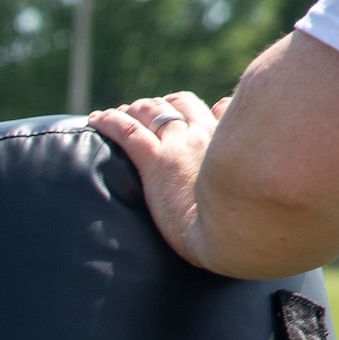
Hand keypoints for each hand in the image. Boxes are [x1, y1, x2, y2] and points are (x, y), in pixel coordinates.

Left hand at [88, 91, 228, 268]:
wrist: (229, 234)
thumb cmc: (237, 217)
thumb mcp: (244, 175)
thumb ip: (238, 142)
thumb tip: (225, 108)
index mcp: (224, 138)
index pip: (198, 108)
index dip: (177, 106)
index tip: (165, 110)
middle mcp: (202, 133)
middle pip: (174, 105)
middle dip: (152, 106)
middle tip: (134, 113)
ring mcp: (178, 145)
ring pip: (150, 112)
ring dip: (131, 110)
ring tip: (114, 115)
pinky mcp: (157, 161)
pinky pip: (128, 130)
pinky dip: (108, 121)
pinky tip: (94, 119)